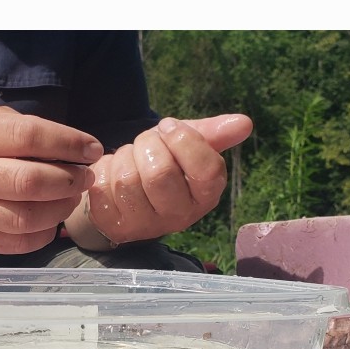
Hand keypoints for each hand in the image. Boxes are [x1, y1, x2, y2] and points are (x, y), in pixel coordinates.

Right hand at [0, 102, 104, 253]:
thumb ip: (21, 126)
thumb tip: (71, 147)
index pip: (30, 137)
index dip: (69, 143)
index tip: (92, 149)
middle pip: (31, 182)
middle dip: (70, 180)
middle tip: (85, 177)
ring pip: (27, 218)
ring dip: (61, 209)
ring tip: (71, 197)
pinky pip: (19, 243)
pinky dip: (45, 234)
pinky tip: (51, 220)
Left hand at [65, 114, 252, 248]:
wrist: (120, 188)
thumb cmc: (158, 162)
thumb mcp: (184, 143)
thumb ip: (212, 133)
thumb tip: (245, 123)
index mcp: (205, 195)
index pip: (206, 170)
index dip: (184, 140)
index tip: (169, 127)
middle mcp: (180, 216)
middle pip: (160, 173)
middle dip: (147, 145)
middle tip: (146, 143)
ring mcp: (147, 225)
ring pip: (128, 179)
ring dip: (124, 157)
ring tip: (129, 159)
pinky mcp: (115, 225)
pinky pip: (105, 188)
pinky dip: (104, 170)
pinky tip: (111, 176)